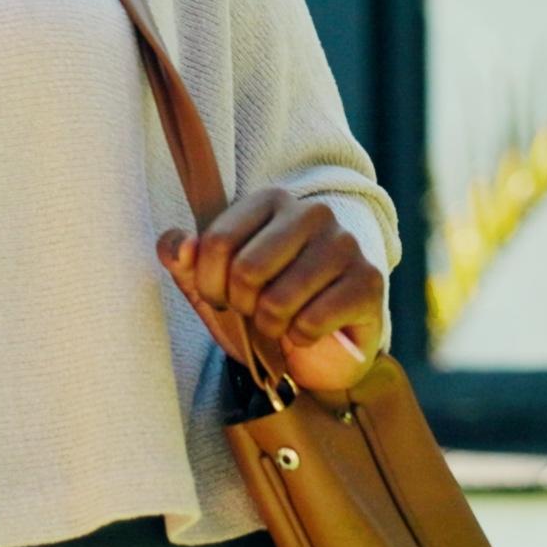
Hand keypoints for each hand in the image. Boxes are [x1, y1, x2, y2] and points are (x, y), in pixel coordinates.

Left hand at [156, 187, 385, 402]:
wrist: (322, 345)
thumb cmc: (264, 306)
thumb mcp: (213, 284)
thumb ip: (184, 260)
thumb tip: (179, 247)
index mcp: (270, 201)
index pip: (216, 242)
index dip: (210, 285)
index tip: (224, 297)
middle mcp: (311, 213)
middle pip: (246, 271)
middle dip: (243, 307)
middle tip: (257, 312)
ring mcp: (344, 244)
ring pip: (278, 301)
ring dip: (271, 327)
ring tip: (282, 322)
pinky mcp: (367, 281)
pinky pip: (310, 322)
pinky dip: (300, 339)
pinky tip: (309, 332)